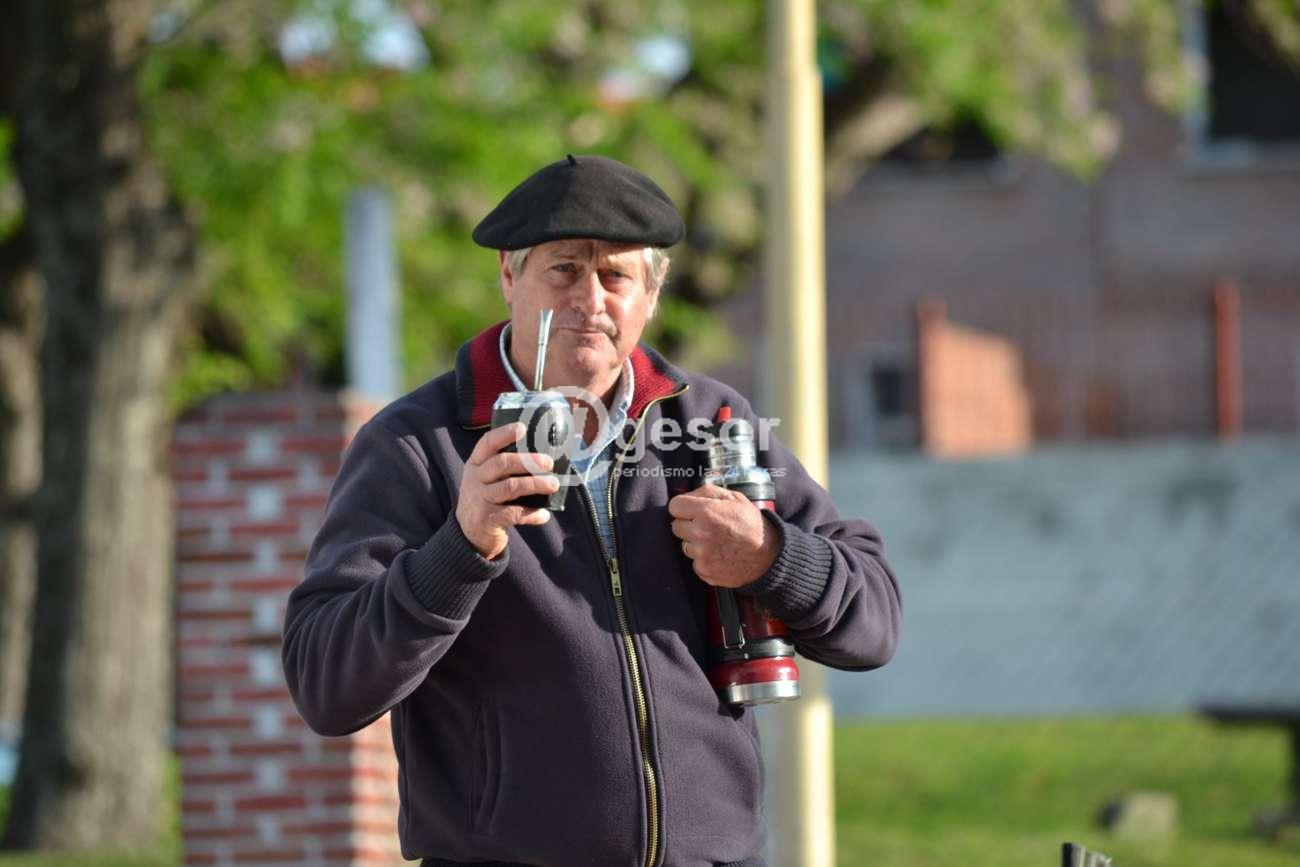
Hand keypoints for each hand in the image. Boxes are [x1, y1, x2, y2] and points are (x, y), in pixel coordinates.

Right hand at [455, 423, 558, 559]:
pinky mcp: (487, 519)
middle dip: (527, 461)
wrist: (468, 533)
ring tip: (553, 484)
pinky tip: (544, 515)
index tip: (522, 428)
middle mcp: (475, 479)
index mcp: (476, 464)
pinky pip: (513, 514)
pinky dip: (531, 514)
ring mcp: (480, 499)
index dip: (503, 434)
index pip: (487, 443)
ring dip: (534, 484)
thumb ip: (505, 467)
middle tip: (548, 462)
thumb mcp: (486, 479)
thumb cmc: (486, 499)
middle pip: (501, 464)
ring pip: (509, 487)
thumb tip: (543, 459)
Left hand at [668, 484, 779, 588]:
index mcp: (706, 512)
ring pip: (685, 545)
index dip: (684, 507)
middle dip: (688, 524)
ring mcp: (701, 554)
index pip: (674, 506)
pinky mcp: (704, 571)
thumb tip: (687, 495)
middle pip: (676, 526)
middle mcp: (700, 533)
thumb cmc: (752, 524)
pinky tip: (719, 554)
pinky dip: (704, 559)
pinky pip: (694, 562)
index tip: (691, 510)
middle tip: (707, 526)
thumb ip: (708, 492)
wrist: (768, 556)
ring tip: (717, 541)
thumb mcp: (735, 498)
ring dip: (696, 543)